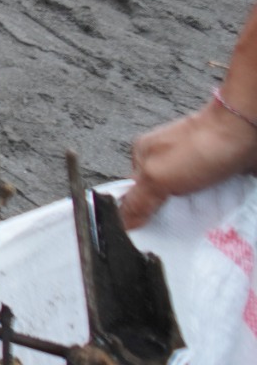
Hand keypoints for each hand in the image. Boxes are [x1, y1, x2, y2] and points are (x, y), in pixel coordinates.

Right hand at [120, 96, 256, 229]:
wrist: (245, 133)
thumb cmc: (198, 150)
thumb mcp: (157, 178)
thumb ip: (137, 201)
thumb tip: (122, 224)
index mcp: (143, 154)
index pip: (136, 192)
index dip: (142, 213)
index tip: (153, 234)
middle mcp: (167, 157)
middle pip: (163, 196)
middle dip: (172, 214)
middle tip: (180, 232)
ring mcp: (194, 163)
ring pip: (190, 198)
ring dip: (197, 213)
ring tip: (203, 227)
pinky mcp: (219, 170)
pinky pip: (213, 196)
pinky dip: (216, 207)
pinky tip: (219, 215)